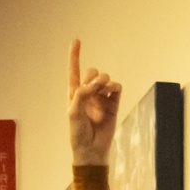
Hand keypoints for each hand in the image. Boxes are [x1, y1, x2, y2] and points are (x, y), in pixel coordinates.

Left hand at [68, 40, 120, 165]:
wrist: (92, 150)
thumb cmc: (78, 133)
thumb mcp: (73, 113)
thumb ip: (81, 94)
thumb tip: (95, 84)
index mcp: (74, 95)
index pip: (74, 71)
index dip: (75, 56)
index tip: (76, 40)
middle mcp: (88, 94)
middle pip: (92, 72)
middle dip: (93, 76)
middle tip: (93, 88)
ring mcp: (101, 98)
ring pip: (105, 78)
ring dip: (104, 81)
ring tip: (103, 91)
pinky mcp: (113, 104)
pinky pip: (116, 87)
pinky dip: (114, 86)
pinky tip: (111, 92)